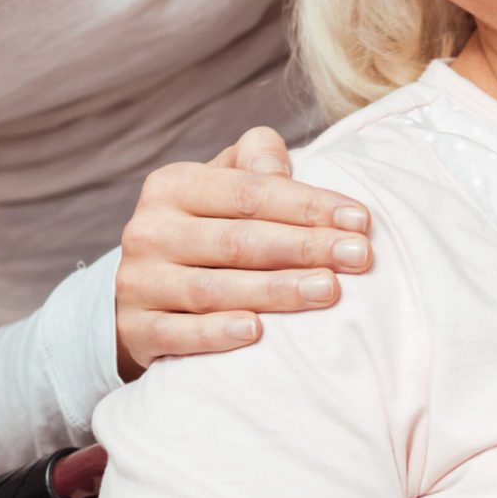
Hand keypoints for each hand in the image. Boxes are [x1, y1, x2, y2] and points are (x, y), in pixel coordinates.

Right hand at [113, 125, 372, 377]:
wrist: (141, 291)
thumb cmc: (206, 228)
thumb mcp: (223, 185)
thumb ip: (256, 162)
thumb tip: (281, 166)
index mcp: (173, 185)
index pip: (251, 193)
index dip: (308, 205)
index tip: (361, 220)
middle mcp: (149, 230)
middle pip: (238, 240)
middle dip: (305, 247)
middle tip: (359, 257)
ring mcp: (138, 282)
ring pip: (213, 288)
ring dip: (275, 291)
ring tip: (328, 290)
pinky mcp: (135, 330)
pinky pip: (179, 333)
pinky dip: (216, 334)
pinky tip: (256, 334)